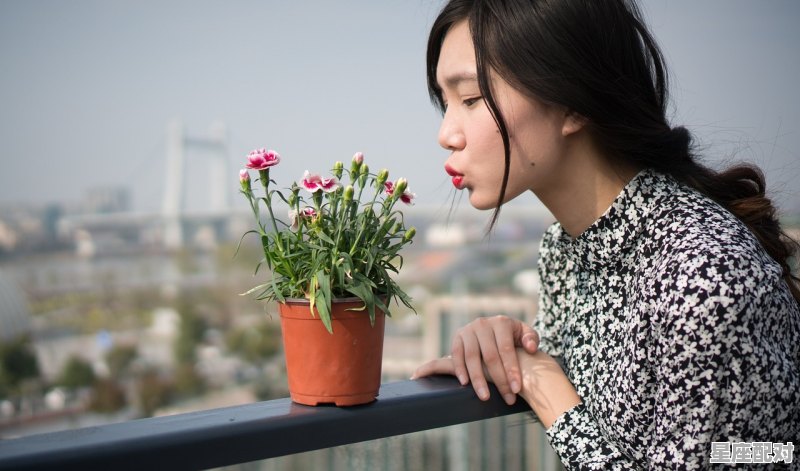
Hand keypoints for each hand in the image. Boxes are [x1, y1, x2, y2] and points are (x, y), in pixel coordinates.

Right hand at [412, 315, 538, 405]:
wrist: (493, 329)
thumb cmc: (512, 336)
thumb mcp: (524, 333)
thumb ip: (531, 338)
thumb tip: (531, 348)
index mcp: (501, 322)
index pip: (506, 349)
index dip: (511, 370)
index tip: (516, 389)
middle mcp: (483, 324)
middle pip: (490, 356)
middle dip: (499, 379)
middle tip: (507, 398)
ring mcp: (468, 330)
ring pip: (471, 357)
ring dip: (478, 379)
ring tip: (485, 397)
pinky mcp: (457, 337)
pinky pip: (456, 355)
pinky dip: (459, 369)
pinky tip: (465, 384)